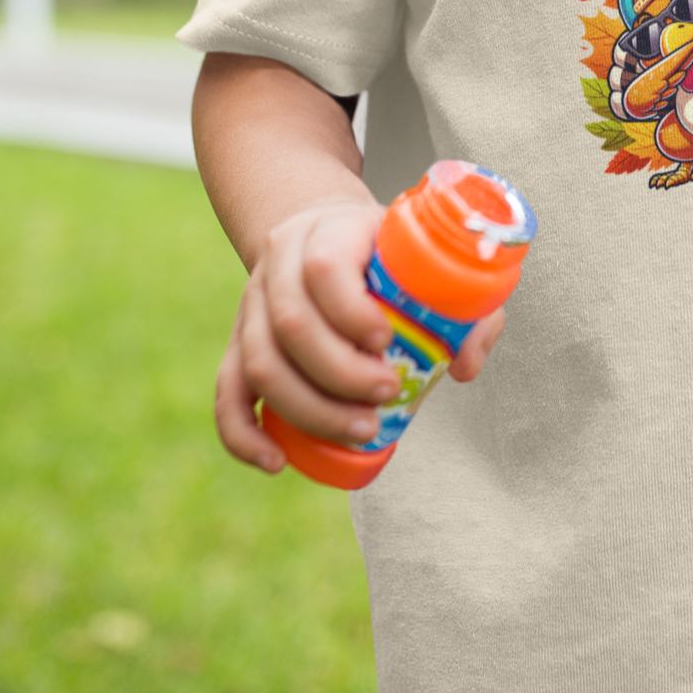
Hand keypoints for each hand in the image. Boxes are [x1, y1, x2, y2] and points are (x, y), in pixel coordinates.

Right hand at [214, 196, 507, 471]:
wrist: (328, 234)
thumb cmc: (391, 255)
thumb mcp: (431, 260)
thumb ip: (466, 307)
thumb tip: (461, 367)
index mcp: (329, 231)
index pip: (325, 268)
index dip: (352, 311)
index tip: (388, 341)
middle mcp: (280, 264)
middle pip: (290, 323)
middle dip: (340, 372)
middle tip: (388, 394)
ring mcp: (252, 304)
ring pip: (259, 361)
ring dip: (309, 407)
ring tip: (361, 430)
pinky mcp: (238, 342)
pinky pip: (227, 392)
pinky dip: (244, 433)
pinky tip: (276, 461)